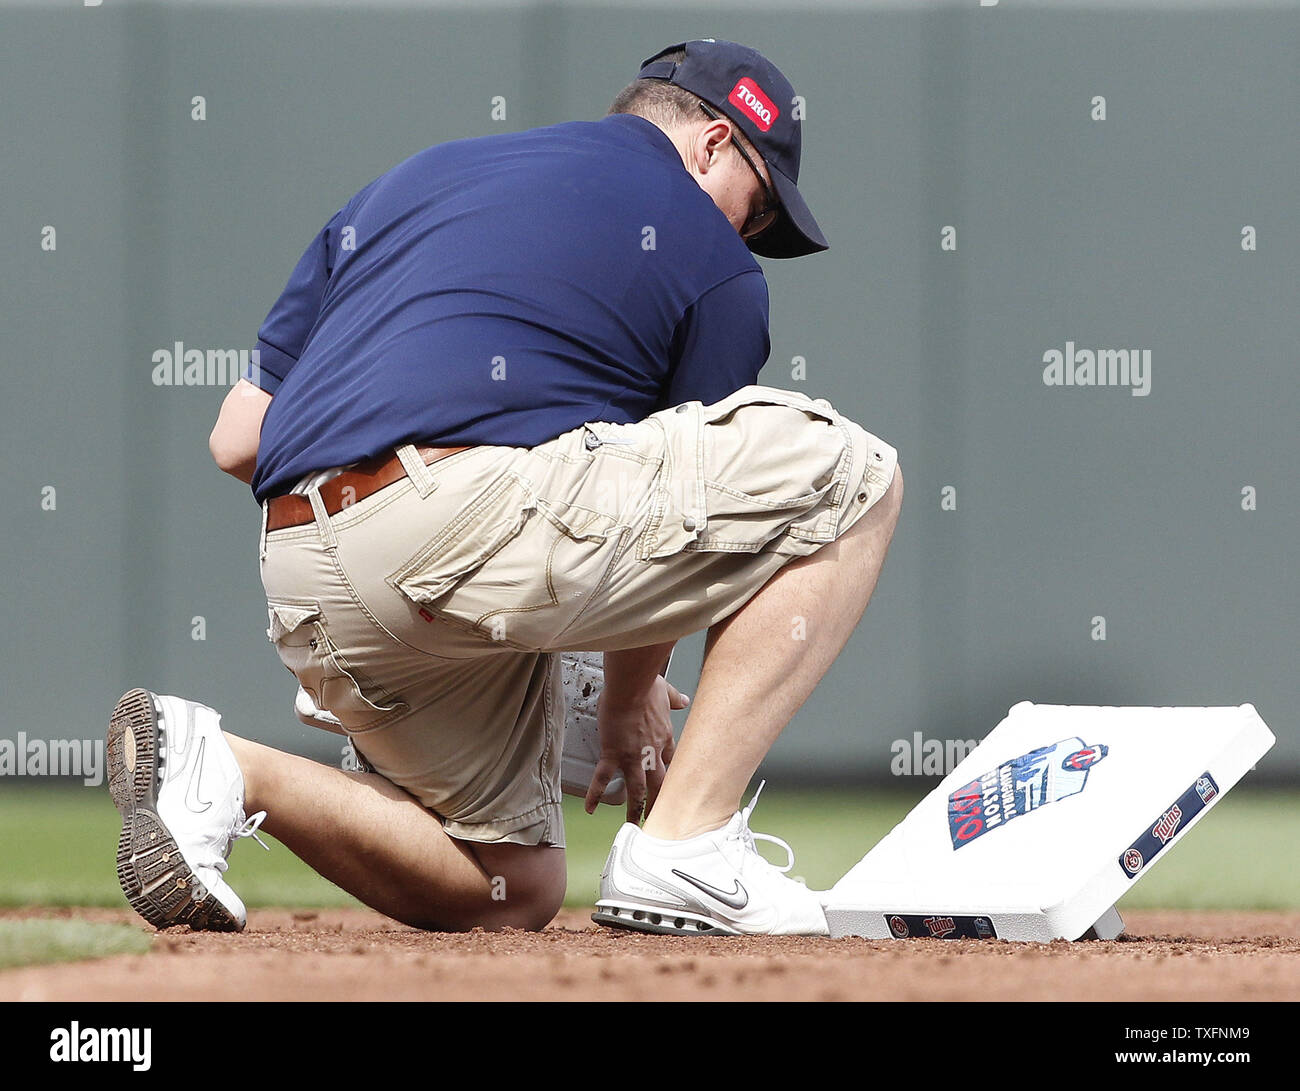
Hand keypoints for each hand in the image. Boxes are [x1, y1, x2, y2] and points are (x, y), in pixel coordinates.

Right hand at [584, 674, 689, 823]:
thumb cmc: (646, 686)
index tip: (670, 784)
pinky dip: (596, 795)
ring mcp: (633, 757)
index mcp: (665, 738)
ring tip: (633, 825)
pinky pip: (603, 779)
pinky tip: (591, 808)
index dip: (671, 774)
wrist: (631, 687)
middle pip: (660, 784)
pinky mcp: (613, 754)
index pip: (671, 762)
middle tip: (660, 818)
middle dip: (660, 802)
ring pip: (637, 790)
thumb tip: (683, 699)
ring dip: (636, 809)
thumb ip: (674, 698)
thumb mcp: (665, 692)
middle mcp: (652, 753)